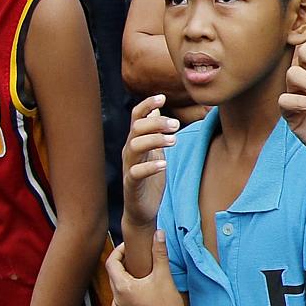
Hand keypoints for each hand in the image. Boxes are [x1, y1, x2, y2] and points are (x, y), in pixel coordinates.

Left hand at [106, 233, 195, 305]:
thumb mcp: (163, 275)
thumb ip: (159, 252)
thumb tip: (158, 234)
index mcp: (122, 288)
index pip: (111, 263)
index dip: (118, 251)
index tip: (128, 246)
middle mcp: (117, 299)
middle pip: (113, 274)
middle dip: (122, 262)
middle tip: (136, 255)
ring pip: (116, 287)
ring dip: (124, 276)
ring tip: (139, 271)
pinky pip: (120, 299)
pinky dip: (126, 290)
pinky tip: (139, 288)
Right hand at [122, 95, 178, 230]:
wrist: (142, 208)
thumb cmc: (150, 177)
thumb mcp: (155, 151)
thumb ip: (154, 131)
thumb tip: (156, 109)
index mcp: (136, 140)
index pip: (136, 117)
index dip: (147, 105)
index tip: (162, 98)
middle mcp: (130, 151)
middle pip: (136, 128)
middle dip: (156, 123)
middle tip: (176, 125)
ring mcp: (129, 167)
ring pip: (135, 146)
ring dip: (155, 140)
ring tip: (174, 140)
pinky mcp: (131, 184)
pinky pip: (136, 172)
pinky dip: (150, 166)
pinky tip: (163, 164)